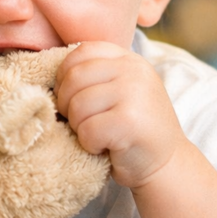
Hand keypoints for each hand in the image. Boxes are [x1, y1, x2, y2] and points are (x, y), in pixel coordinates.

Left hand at [53, 42, 185, 189]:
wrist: (167, 165)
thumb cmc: (133, 129)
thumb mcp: (121, 90)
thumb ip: (96, 75)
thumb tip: (49, 77)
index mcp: (129, 59)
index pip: (81, 52)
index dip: (65, 75)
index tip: (72, 97)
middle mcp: (134, 71)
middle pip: (73, 78)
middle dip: (68, 105)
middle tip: (83, 122)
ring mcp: (134, 94)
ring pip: (77, 105)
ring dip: (79, 127)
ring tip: (98, 134)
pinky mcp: (129, 122)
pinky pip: (87, 130)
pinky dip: (90, 145)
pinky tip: (106, 147)